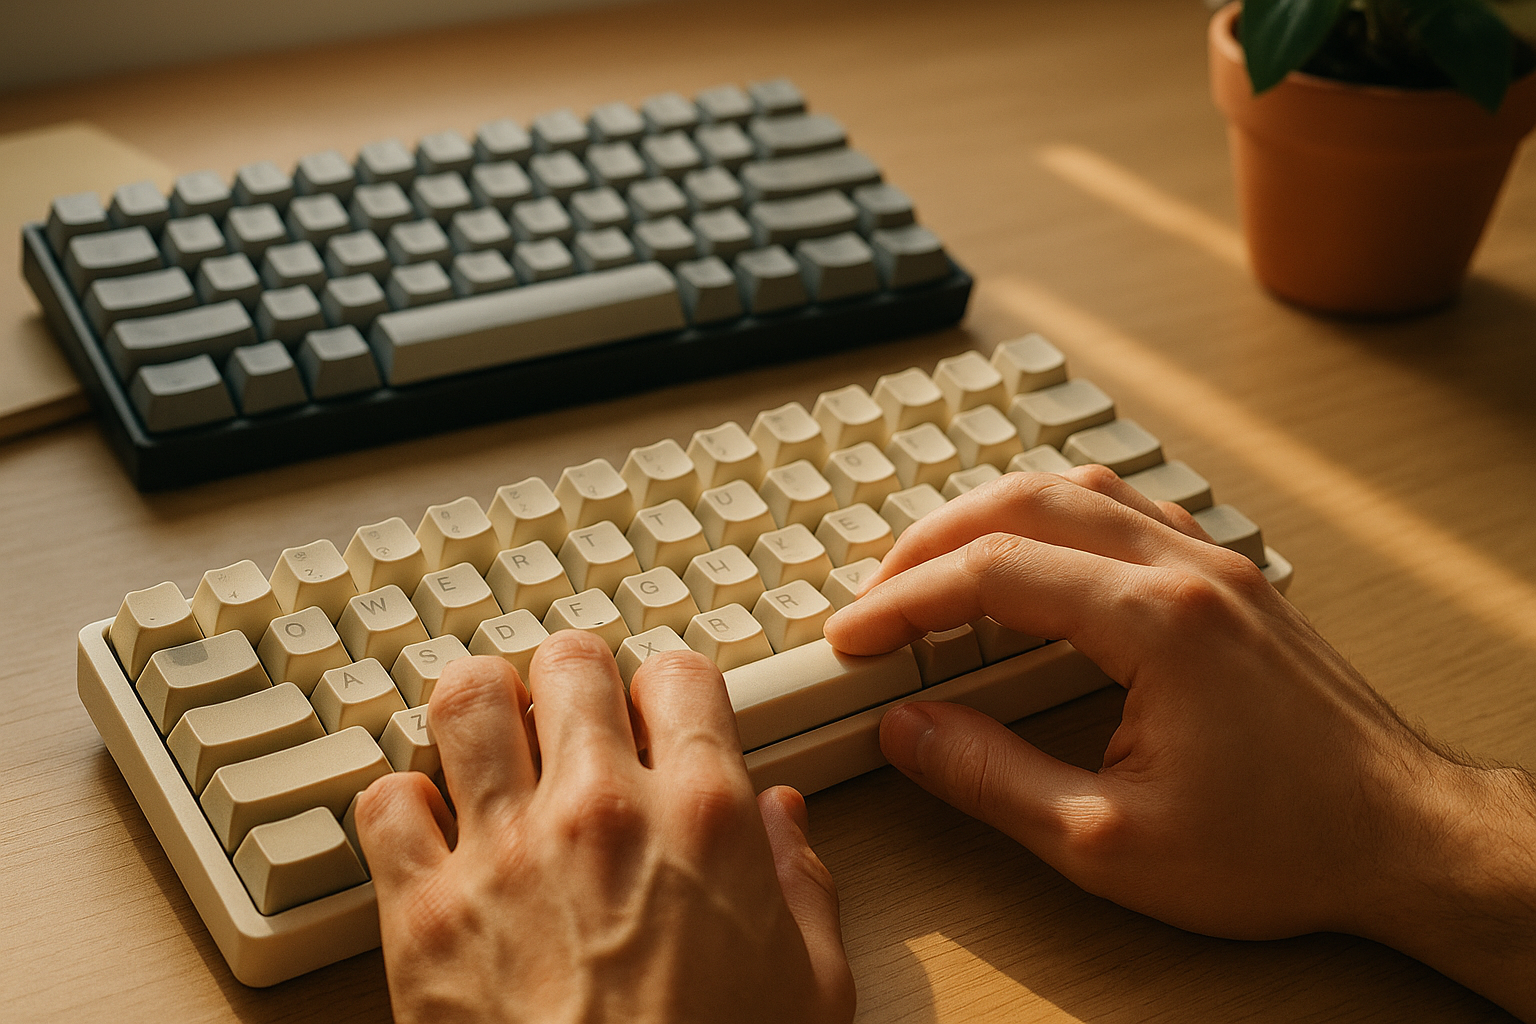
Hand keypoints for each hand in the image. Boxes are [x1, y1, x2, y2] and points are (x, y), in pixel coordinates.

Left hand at [354, 637, 854, 1023]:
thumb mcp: (811, 988)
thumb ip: (802, 883)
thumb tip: (782, 821)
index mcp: (705, 818)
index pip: (678, 673)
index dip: (669, 686)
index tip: (661, 713)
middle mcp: (602, 813)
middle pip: (569, 662)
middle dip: (573, 677)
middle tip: (572, 709)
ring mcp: (503, 855)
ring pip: (466, 700)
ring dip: (481, 706)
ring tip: (492, 731)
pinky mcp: (422, 916)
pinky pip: (385, 803)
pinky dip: (402, 801)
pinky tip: (431, 822)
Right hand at [823, 467, 1535, 1017]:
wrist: (1405, 840)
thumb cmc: (1281, 846)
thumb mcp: (1110, 843)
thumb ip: (993, 779)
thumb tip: (910, 731)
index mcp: (1156, 622)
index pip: (993, 573)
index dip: (904, 600)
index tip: (854, 636)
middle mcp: (1187, 570)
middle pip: (1026, 502)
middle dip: (932, 541)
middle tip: (877, 592)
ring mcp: (1216, 565)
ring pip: (1079, 490)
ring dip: (992, 516)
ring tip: (938, 566)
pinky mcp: (1233, 582)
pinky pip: (1128, 511)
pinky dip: (1058, 519)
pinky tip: (1039, 558)